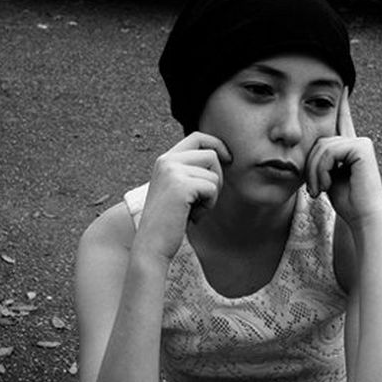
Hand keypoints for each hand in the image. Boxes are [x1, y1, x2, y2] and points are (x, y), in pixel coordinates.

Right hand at [135, 132, 230, 260]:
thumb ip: (192, 172)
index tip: (229, 158)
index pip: (197, 137)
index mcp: (165, 160)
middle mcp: (167, 161)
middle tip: (204, 200)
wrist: (152, 244)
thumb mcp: (179, 189)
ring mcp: (172, 172)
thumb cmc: (170, 221)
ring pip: (214, 175)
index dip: (217, 144)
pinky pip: (212, 188)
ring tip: (193, 210)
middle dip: (217, 178)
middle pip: (211, 155)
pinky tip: (193, 216)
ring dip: (211, 196)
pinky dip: (208, 205)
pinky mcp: (181, 185)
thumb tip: (223, 157)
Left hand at [306, 88, 381, 227]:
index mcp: (351, 147)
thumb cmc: (347, 202)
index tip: (343, 87)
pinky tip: (327, 183)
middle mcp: (358, 142)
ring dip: (314, 171)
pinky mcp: (361, 147)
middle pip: (319, 142)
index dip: (342, 105)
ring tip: (319, 189)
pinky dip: (322, 169)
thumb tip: (312, 148)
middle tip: (313, 189)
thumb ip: (321, 161)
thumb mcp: (327, 178)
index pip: (343, 122)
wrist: (363, 216)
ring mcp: (361, 142)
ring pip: (321, 146)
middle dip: (310, 167)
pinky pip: (329, 151)